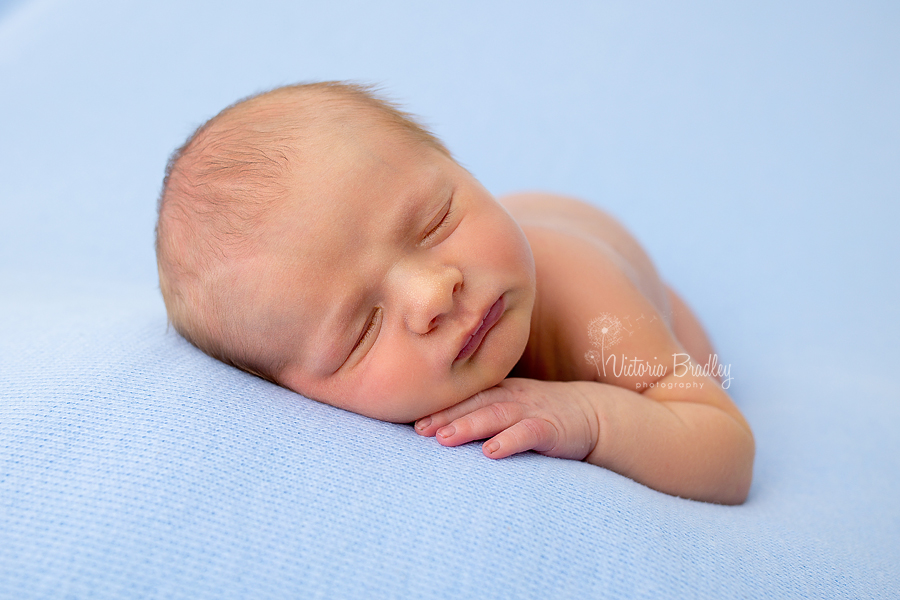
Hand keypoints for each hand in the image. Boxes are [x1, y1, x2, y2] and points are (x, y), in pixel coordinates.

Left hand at [414, 378, 598, 460]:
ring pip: (497, 414)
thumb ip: (483, 413)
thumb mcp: (512, 407)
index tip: (412, 420)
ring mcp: (533, 410)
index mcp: (500, 390)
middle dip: (446, 415)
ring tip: (445, 438)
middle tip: (419, 430)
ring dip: (469, 426)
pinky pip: (529, 433)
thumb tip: (440, 431)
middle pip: (475, 402)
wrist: (593, 414)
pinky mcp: (553, 428)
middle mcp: (513, 396)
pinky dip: (510, 441)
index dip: (439, 406)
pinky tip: (491, 452)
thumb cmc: (543, 414)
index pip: (466, 395)